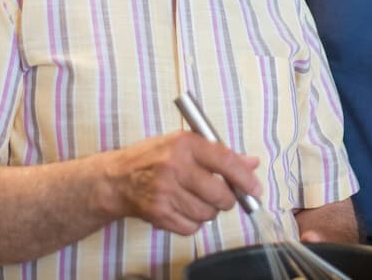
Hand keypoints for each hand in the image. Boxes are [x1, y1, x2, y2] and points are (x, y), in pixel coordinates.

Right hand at [102, 131, 260, 235]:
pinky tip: (183, 209)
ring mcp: (165, 191)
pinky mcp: (158, 213)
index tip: (255, 189)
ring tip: (196, 200)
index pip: (225, 161)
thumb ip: (220, 154)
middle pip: (219, 194)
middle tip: (223, 197)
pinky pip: (191, 228)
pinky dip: (192, 223)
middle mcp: (175, 166)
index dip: (245, 178)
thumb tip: (252, 163)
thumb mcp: (185, 145)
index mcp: (185, 144)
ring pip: (207, 213)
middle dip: (227, 200)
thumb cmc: (155, 158)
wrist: (117, 179)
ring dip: (208, 211)